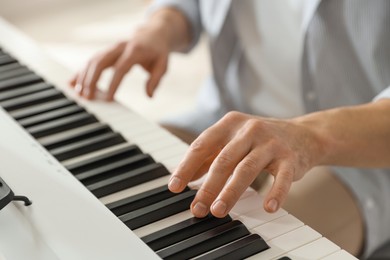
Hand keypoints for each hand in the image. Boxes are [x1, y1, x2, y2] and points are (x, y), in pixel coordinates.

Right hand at [70, 23, 169, 99]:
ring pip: (93, 60)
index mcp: (134, 50)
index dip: (113, 83)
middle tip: (87, 97)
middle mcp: (119, 47)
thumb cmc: (157, 52)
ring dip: (84, 77)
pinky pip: (91, 61)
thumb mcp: (163, 65)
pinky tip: (72, 82)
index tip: (109, 99)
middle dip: (92, 80)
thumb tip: (149, 95)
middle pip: (101, 62)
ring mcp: (110, 48)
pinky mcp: (106, 52)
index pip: (121, 68)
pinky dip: (81, 72)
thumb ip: (155, 80)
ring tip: (79, 94)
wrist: (152, 34)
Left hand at [168, 111, 322, 217]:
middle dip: (208, 186)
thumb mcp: (233, 140)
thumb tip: (186, 177)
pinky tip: (268, 207)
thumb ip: (210, 155)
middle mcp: (249, 130)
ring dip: (231, 192)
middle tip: (198, 208)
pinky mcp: (290, 158)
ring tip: (218, 211)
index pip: (202, 145)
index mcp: (230, 124)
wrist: (303, 134)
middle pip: (223, 160)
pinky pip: (282, 178)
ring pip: (247, 169)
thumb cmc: (261, 140)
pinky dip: (275, 193)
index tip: (175, 187)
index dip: (186, 167)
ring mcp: (270, 143)